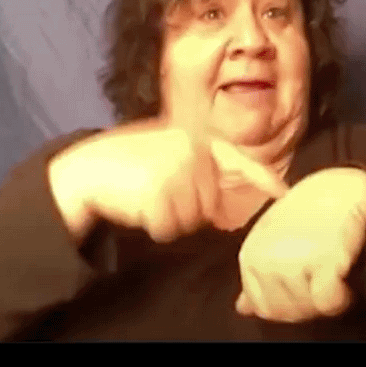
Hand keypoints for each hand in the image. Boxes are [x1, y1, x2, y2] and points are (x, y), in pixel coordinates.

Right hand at [49, 120, 289, 242]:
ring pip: (192, 218)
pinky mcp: (159, 195)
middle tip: (155, 192)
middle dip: (189, 207)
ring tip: (143, 196)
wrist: (83, 171)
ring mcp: (175, 173)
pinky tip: (136, 207)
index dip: (262, 179)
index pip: (237, 160)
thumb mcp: (161, 148)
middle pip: (211, 202)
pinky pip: (169, 228)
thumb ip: (195, 164)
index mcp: (192, 138)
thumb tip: (226, 198)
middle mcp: (189, 152)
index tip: (283, 194)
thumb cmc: (120, 162)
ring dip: (170, 217)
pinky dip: (154, 225)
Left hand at [236, 167, 365, 321]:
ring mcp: (290, 259)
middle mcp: (264, 258)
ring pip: (306, 309)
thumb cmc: (307, 216)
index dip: (288, 307)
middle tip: (322, 284)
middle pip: (285, 312)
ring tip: (332, 275)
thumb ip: (257, 276)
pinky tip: (342, 280)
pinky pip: (326, 301)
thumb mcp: (273, 241)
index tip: (305, 290)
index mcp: (250, 255)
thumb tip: (243, 308)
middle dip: (306, 307)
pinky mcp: (321, 259)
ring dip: (323, 300)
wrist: (341, 190)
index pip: (263, 307)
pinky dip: (339, 298)